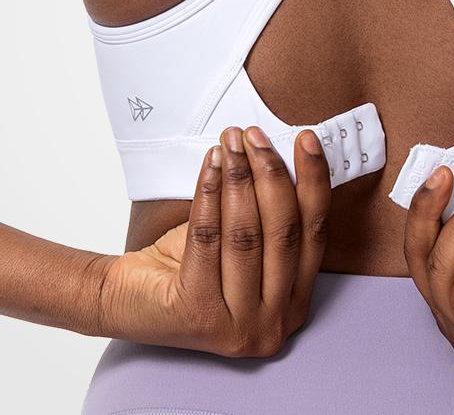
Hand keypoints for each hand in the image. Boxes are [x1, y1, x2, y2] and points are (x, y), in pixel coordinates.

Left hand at [97, 125, 330, 356]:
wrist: (129, 300)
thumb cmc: (192, 267)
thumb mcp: (246, 244)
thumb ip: (271, 213)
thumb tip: (281, 152)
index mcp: (294, 305)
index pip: (314, 234)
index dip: (314, 182)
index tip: (306, 140)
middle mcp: (273, 324)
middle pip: (283, 232)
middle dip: (270, 173)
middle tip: (255, 137)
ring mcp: (237, 326)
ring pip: (246, 235)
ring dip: (239, 178)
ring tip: (230, 143)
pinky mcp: (197, 314)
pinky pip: (207, 238)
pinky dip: (209, 193)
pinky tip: (210, 165)